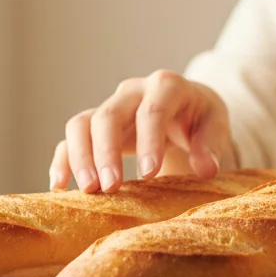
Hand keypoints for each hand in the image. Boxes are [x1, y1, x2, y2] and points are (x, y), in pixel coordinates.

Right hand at [49, 71, 235, 192]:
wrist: (187, 108)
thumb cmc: (200, 117)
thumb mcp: (215, 125)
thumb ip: (211, 145)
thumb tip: (206, 168)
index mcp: (166, 86)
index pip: (153, 109)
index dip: (149, 140)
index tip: (149, 173)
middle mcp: (132, 92)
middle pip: (109, 115)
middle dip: (107, 152)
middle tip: (111, 187)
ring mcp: (110, 107)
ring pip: (82, 123)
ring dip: (80, 157)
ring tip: (89, 191)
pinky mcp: (95, 125)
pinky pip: (70, 138)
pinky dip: (63, 160)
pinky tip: (60, 187)